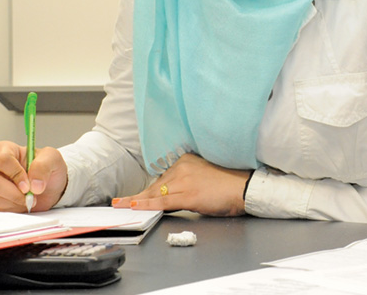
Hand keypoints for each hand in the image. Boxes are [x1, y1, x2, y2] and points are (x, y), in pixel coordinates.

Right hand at [0, 140, 67, 212]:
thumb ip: (43, 166)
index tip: (28, 186)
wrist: (48, 188)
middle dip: (13, 193)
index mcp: (4, 149)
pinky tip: (20, 204)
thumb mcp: (52, 159)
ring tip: (27, 199)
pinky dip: (10, 209)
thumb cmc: (46, 169)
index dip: (15, 174)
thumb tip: (34, 184)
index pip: (2, 160)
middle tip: (29, 196)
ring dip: (13, 202)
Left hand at [112, 153, 251, 216]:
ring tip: (122, 205)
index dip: (149, 190)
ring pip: (155, 193)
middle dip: (139, 195)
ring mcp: (184, 180)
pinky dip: (146, 205)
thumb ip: (188, 181)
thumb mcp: (205, 176)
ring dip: (137, 201)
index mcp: (187, 160)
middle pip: (156, 185)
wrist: (245, 187)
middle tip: (121, 201)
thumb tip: (173, 194)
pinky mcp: (187, 194)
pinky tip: (135, 207)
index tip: (135, 195)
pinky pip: (161, 201)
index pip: (163, 177)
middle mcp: (183, 166)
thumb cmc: (229, 183)